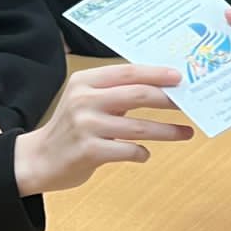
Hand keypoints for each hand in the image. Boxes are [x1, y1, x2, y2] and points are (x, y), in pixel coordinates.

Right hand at [12, 65, 190, 194]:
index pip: (127, 72)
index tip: (180, 77)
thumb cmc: (72, 127)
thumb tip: (159, 87)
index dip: (156, 73)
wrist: (40, 158)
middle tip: (190, 104)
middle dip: (168, 99)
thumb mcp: (85, 100)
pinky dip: (142, 153)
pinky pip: (128, 151)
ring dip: (167, 131)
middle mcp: (84, 100)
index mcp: (84, 81)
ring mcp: (85, 126)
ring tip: (186, 133)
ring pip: (139, 127)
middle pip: (137, 95)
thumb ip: (114, 92)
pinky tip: (144, 154)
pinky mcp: (89, 151)